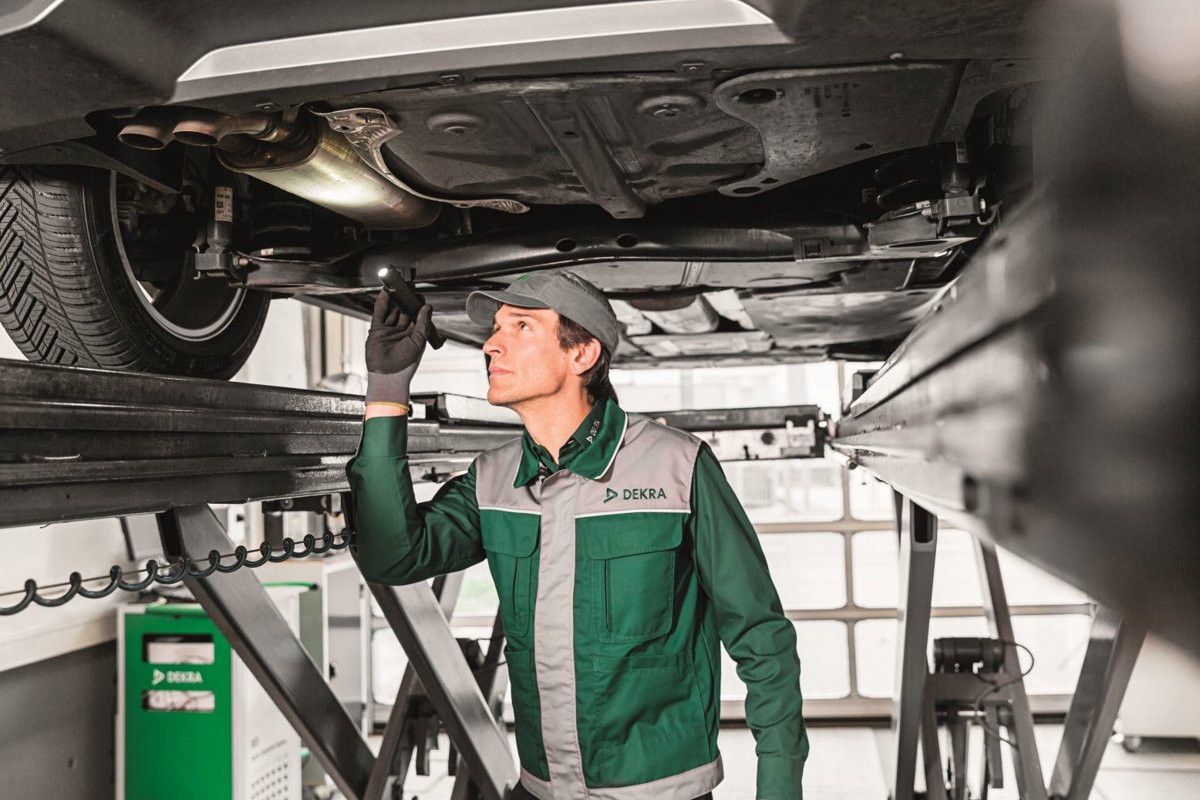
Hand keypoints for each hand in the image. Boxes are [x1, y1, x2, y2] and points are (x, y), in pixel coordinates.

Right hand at [364, 289, 431, 406]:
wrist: (388, 376)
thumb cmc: (406, 364)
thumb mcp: (418, 341)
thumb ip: (423, 323)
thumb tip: (427, 307)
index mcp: (414, 335)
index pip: (417, 316)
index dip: (418, 305)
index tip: (420, 294)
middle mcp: (402, 332)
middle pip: (404, 311)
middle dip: (406, 299)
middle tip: (409, 286)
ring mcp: (389, 331)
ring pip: (392, 311)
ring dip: (394, 299)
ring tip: (397, 286)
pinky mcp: (377, 331)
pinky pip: (379, 314)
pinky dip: (382, 303)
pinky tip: (385, 293)